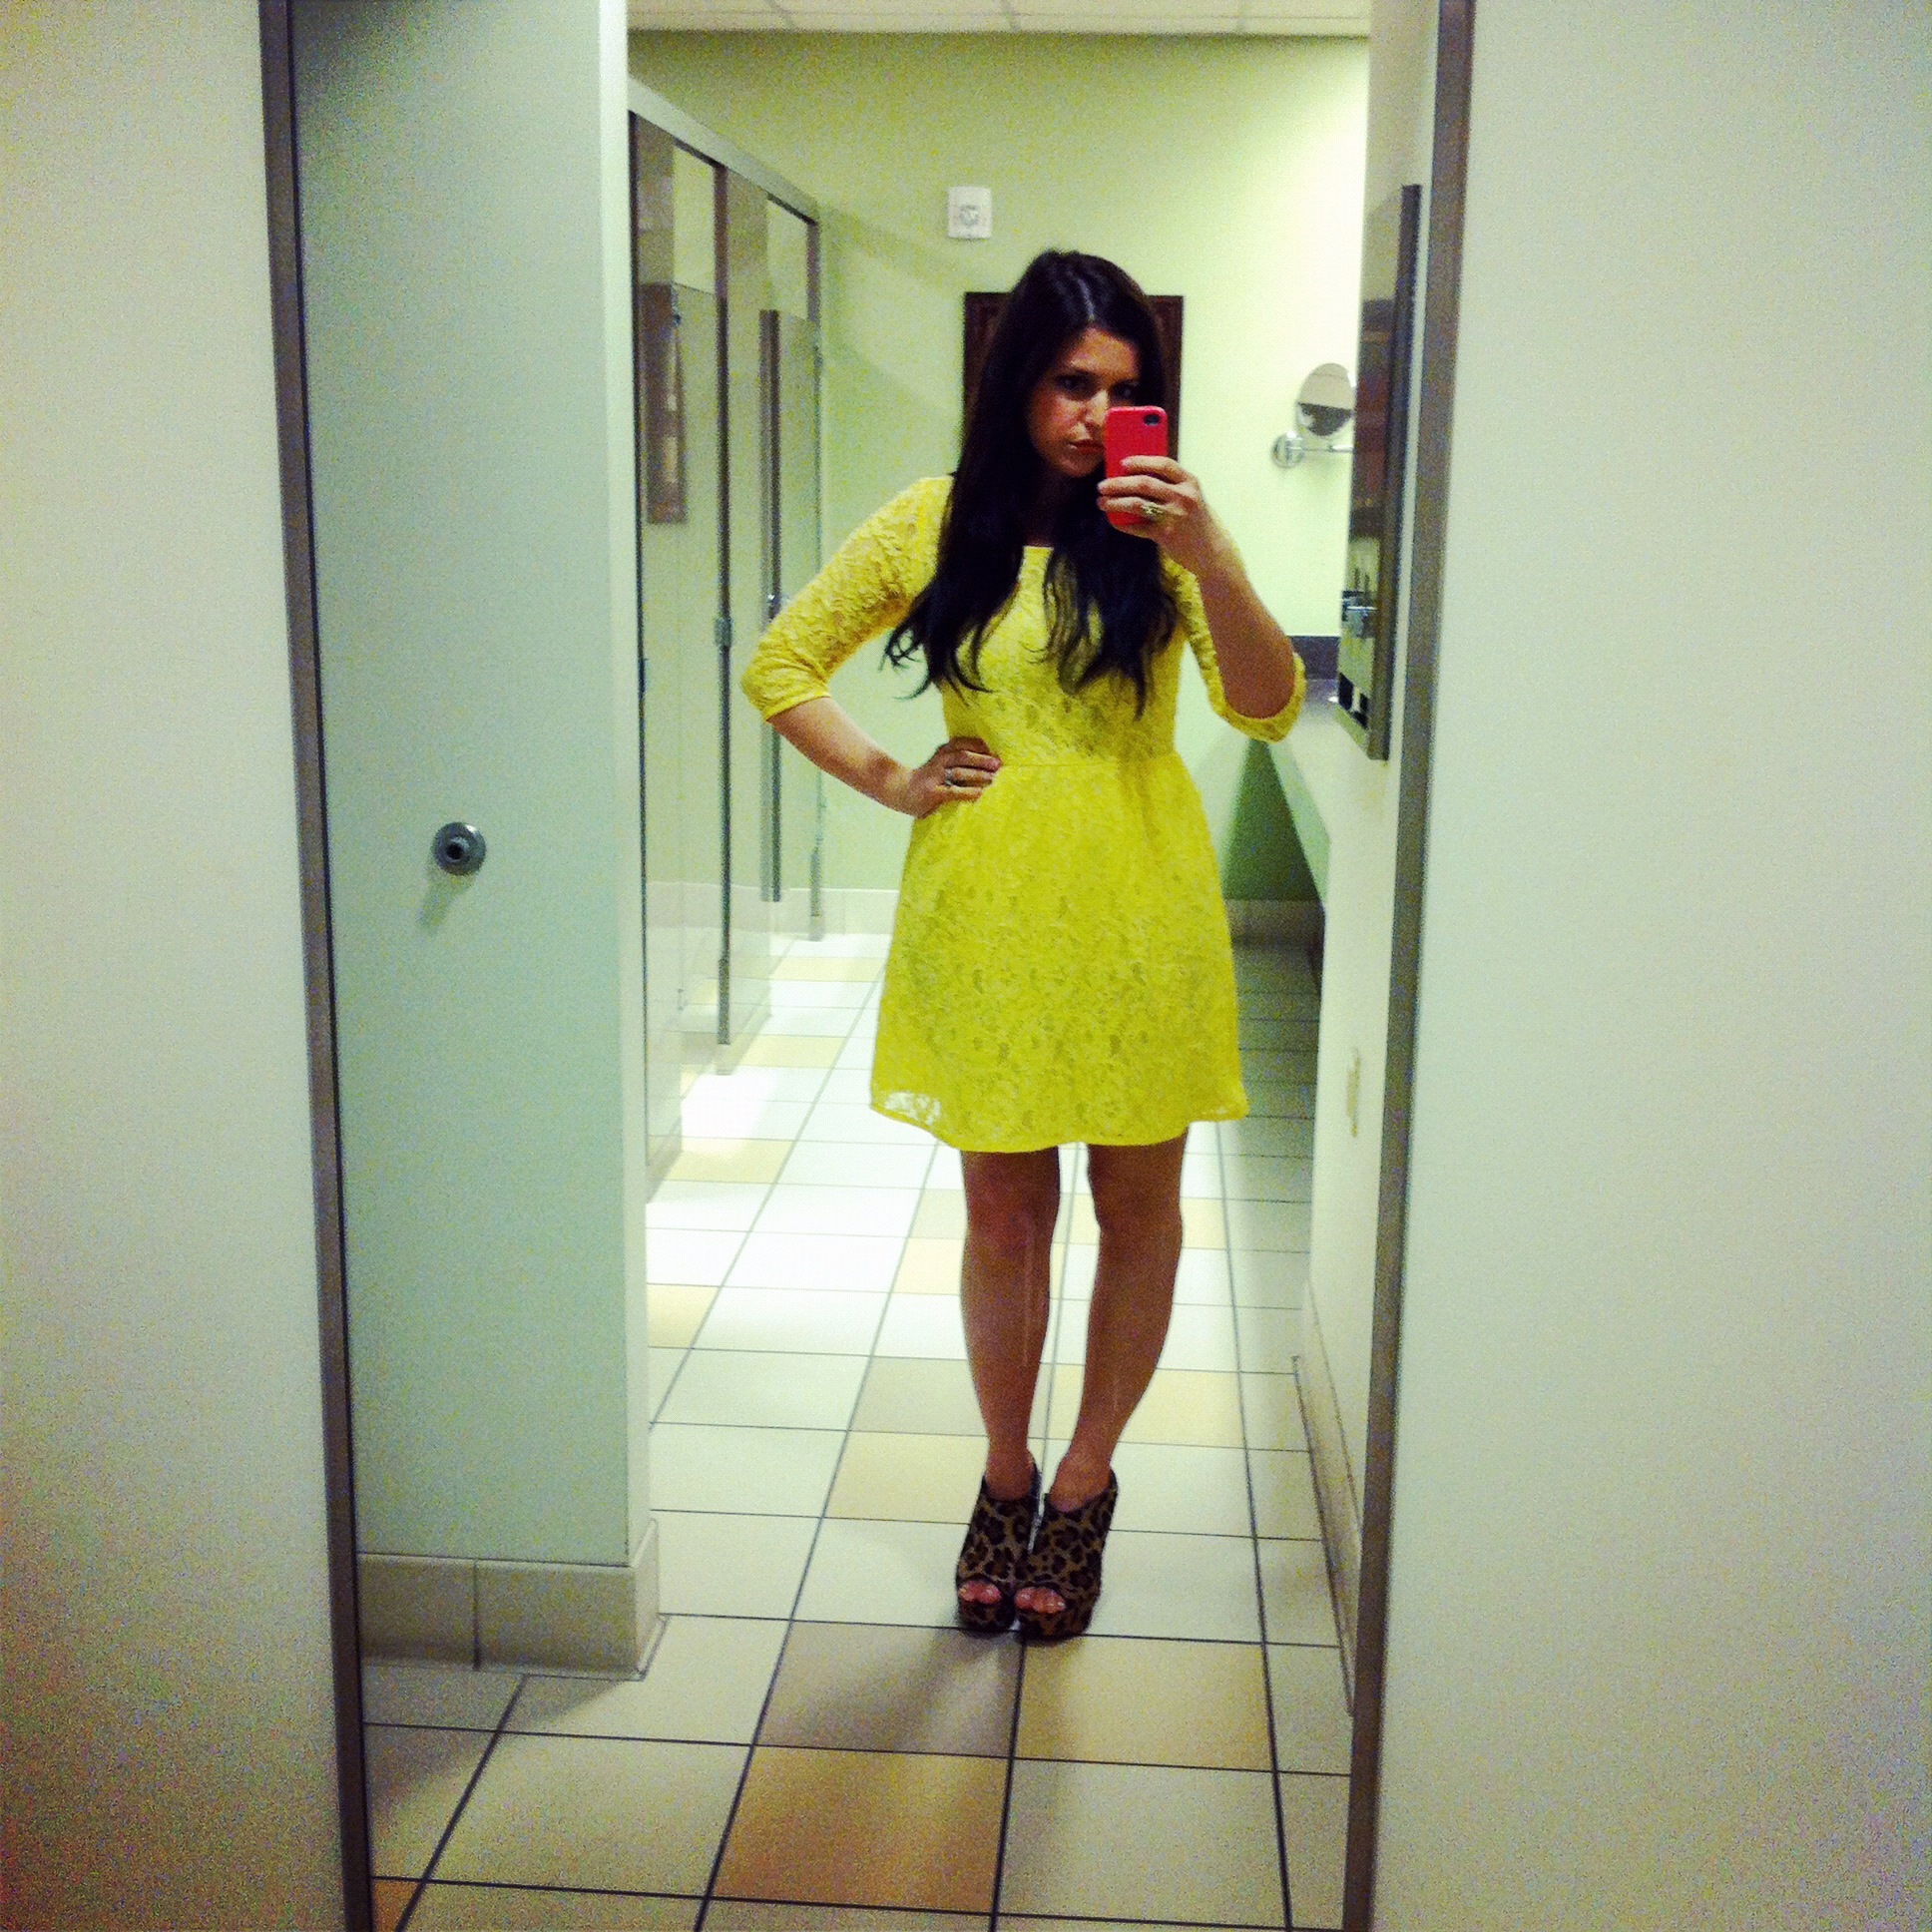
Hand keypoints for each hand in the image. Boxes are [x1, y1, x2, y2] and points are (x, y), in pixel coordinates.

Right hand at [887, 736, 999, 817]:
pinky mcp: (932, 793)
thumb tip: (989, 765)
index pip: (963, 744)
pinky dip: (969, 792)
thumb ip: (958, 762)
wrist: (899, 790)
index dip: (980, 746)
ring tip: (994, 779)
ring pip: (960, 772)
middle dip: (983, 759)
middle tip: (998, 765)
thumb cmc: (928, 779)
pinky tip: (980, 794)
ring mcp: (934, 776)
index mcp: (943, 751)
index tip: (997, 752)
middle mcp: (939, 760)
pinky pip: (953, 791)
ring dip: (979, 775)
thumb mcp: (941, 764)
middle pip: (963, 755)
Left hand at [1096, 456, 1231, 578]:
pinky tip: (1114, 522)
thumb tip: (1137, 476)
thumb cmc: (1197, 520)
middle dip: (1118, 483)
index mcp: (1189, 482)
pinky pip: (1138, 527)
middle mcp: (1182, 496)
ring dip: (1115, 503)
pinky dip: (1123, 524)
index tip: (1122, 463)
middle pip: (1143, 483)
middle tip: (1102, 485)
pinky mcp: (1166, 535)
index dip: (1140, 462)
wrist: (1212, 551)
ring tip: (1101, 502)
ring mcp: (1174, 516)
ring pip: (1137, 504)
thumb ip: (1172, 485)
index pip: (1163, 464)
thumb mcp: (1192, 496)